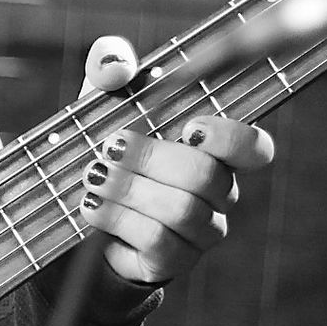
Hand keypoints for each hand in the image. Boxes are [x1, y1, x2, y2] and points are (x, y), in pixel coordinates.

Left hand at [77, 35, 274, 284]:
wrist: (72, 210)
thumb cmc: (102, 146)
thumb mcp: (100, 101)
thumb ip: (109, 68)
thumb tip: (117, 64)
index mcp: (212, 149)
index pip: (254, 147)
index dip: (233, 138)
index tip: (190, 127)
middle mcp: (217, 191)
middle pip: (209, 177)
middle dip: (153, 159)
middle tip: (109, 147)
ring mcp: (199, 230)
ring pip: (183, 211)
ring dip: (130, 190)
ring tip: (92, 176)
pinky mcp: (172, 261)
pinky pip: (159, 242)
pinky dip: (119, 219)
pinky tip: (91, 206)